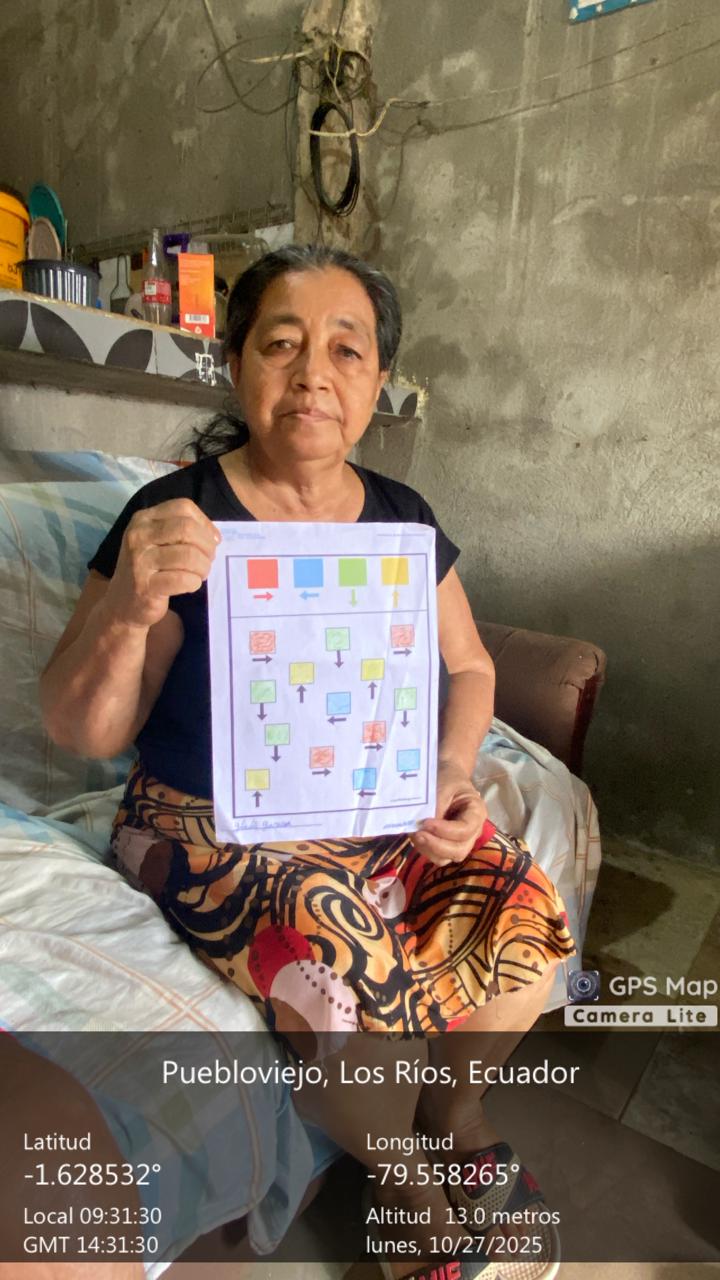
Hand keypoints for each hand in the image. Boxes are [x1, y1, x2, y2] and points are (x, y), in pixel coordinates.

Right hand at [104, 498, 220, 628]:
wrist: (122, 604)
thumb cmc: (147, 569)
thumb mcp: (156, 541)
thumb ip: (181, 531)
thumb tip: (214, 536)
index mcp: (143, 519)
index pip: (183, 507)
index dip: (204, 523)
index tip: (212, 540)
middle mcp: (138, 535)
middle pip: (187, 528)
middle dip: (207, 546)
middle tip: (208, 559)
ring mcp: (140, 561)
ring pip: (189, 555)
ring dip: (203, 567)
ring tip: (200, 573)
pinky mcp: (146, 586)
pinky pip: (183, 579)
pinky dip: (194, 582)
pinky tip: (190, 584)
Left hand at [410, 760, 488, 865]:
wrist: (444, 776)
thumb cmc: (447, 778)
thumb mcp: (443, 786)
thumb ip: (437, 806)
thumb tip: (424, 826)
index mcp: (477, 813)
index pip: (465, 830)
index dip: (445, 831)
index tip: (426, 822)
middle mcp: (473, 831)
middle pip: (459, 850)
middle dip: (437, 845)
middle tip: (418, 833)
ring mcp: (460, 841)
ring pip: (447, 857)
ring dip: (428, 849)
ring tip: (415, 834)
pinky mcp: (447, 845)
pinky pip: (437, 856)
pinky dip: (425, 849)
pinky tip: (415, 835)